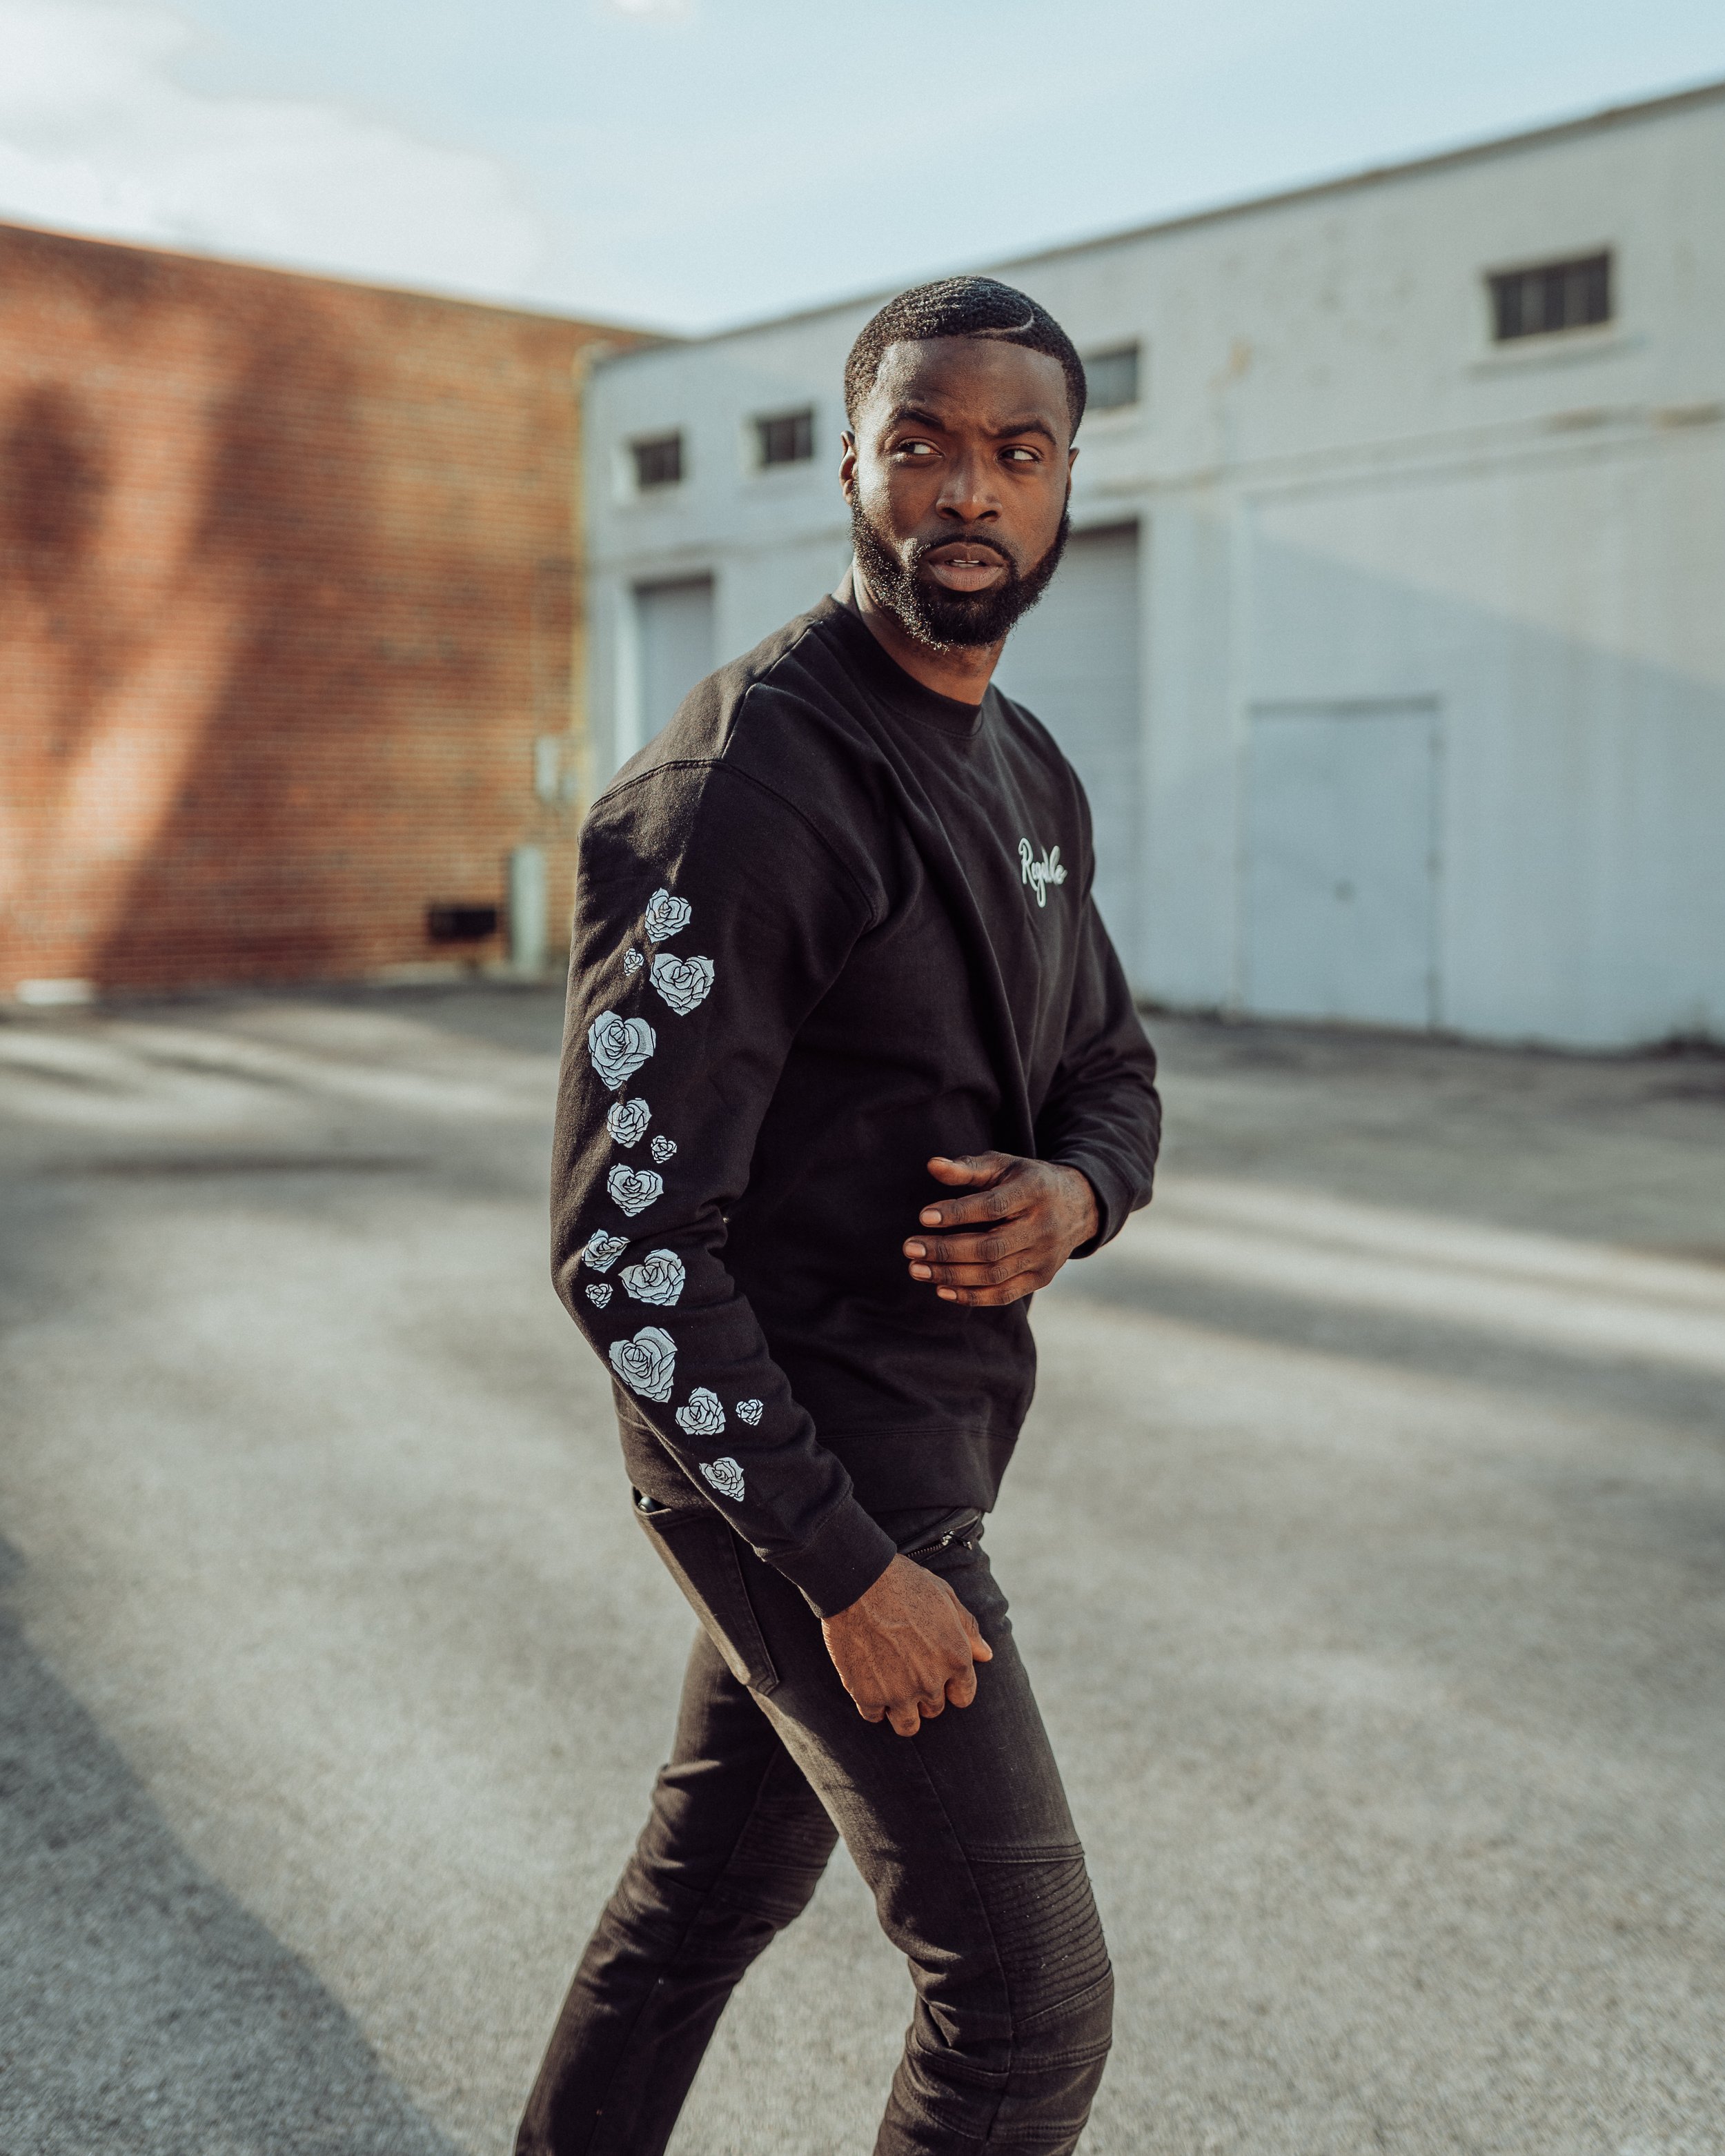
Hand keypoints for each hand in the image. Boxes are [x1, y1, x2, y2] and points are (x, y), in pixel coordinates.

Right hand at [822, 1554, 993, 1736]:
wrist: (857, 1581)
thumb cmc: (904, 1583)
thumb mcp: (945, 1597)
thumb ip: (968, 1629)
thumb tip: (987, 1654)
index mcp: (955, 1658)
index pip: (963, 1696)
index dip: (951, 1686)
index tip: (937, 1674)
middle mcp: (931, 1682)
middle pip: (934, 1709)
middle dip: (924, 1693)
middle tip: (908, 1670)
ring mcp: (899, 1693)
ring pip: (907, 1725)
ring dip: (902, 1710)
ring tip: (891, 1688)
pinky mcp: (867, 1696)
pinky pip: (874, 1716)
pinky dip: (872, 1704)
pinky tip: (869, 1683)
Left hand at [902, 1152, 1098, 1308]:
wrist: (1077, 1205)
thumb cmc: (1027, 1181)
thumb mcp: (1003, 1165)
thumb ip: (968, 1168)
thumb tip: (932, 1165)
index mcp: (1034, 1192)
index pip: (993, 1207)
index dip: (958, 1213)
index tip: (924, 1216)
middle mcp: (1043, 1227)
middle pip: (991, 1247)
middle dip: (946, 1251)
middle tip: (910, 1249)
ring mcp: (1044, 1257)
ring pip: (994, 1274)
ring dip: (951, 1275)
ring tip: (917, 1269)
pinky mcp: (1041, 1278)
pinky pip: (1003, 1294)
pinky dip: (971, 1296)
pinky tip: (942, 1289)